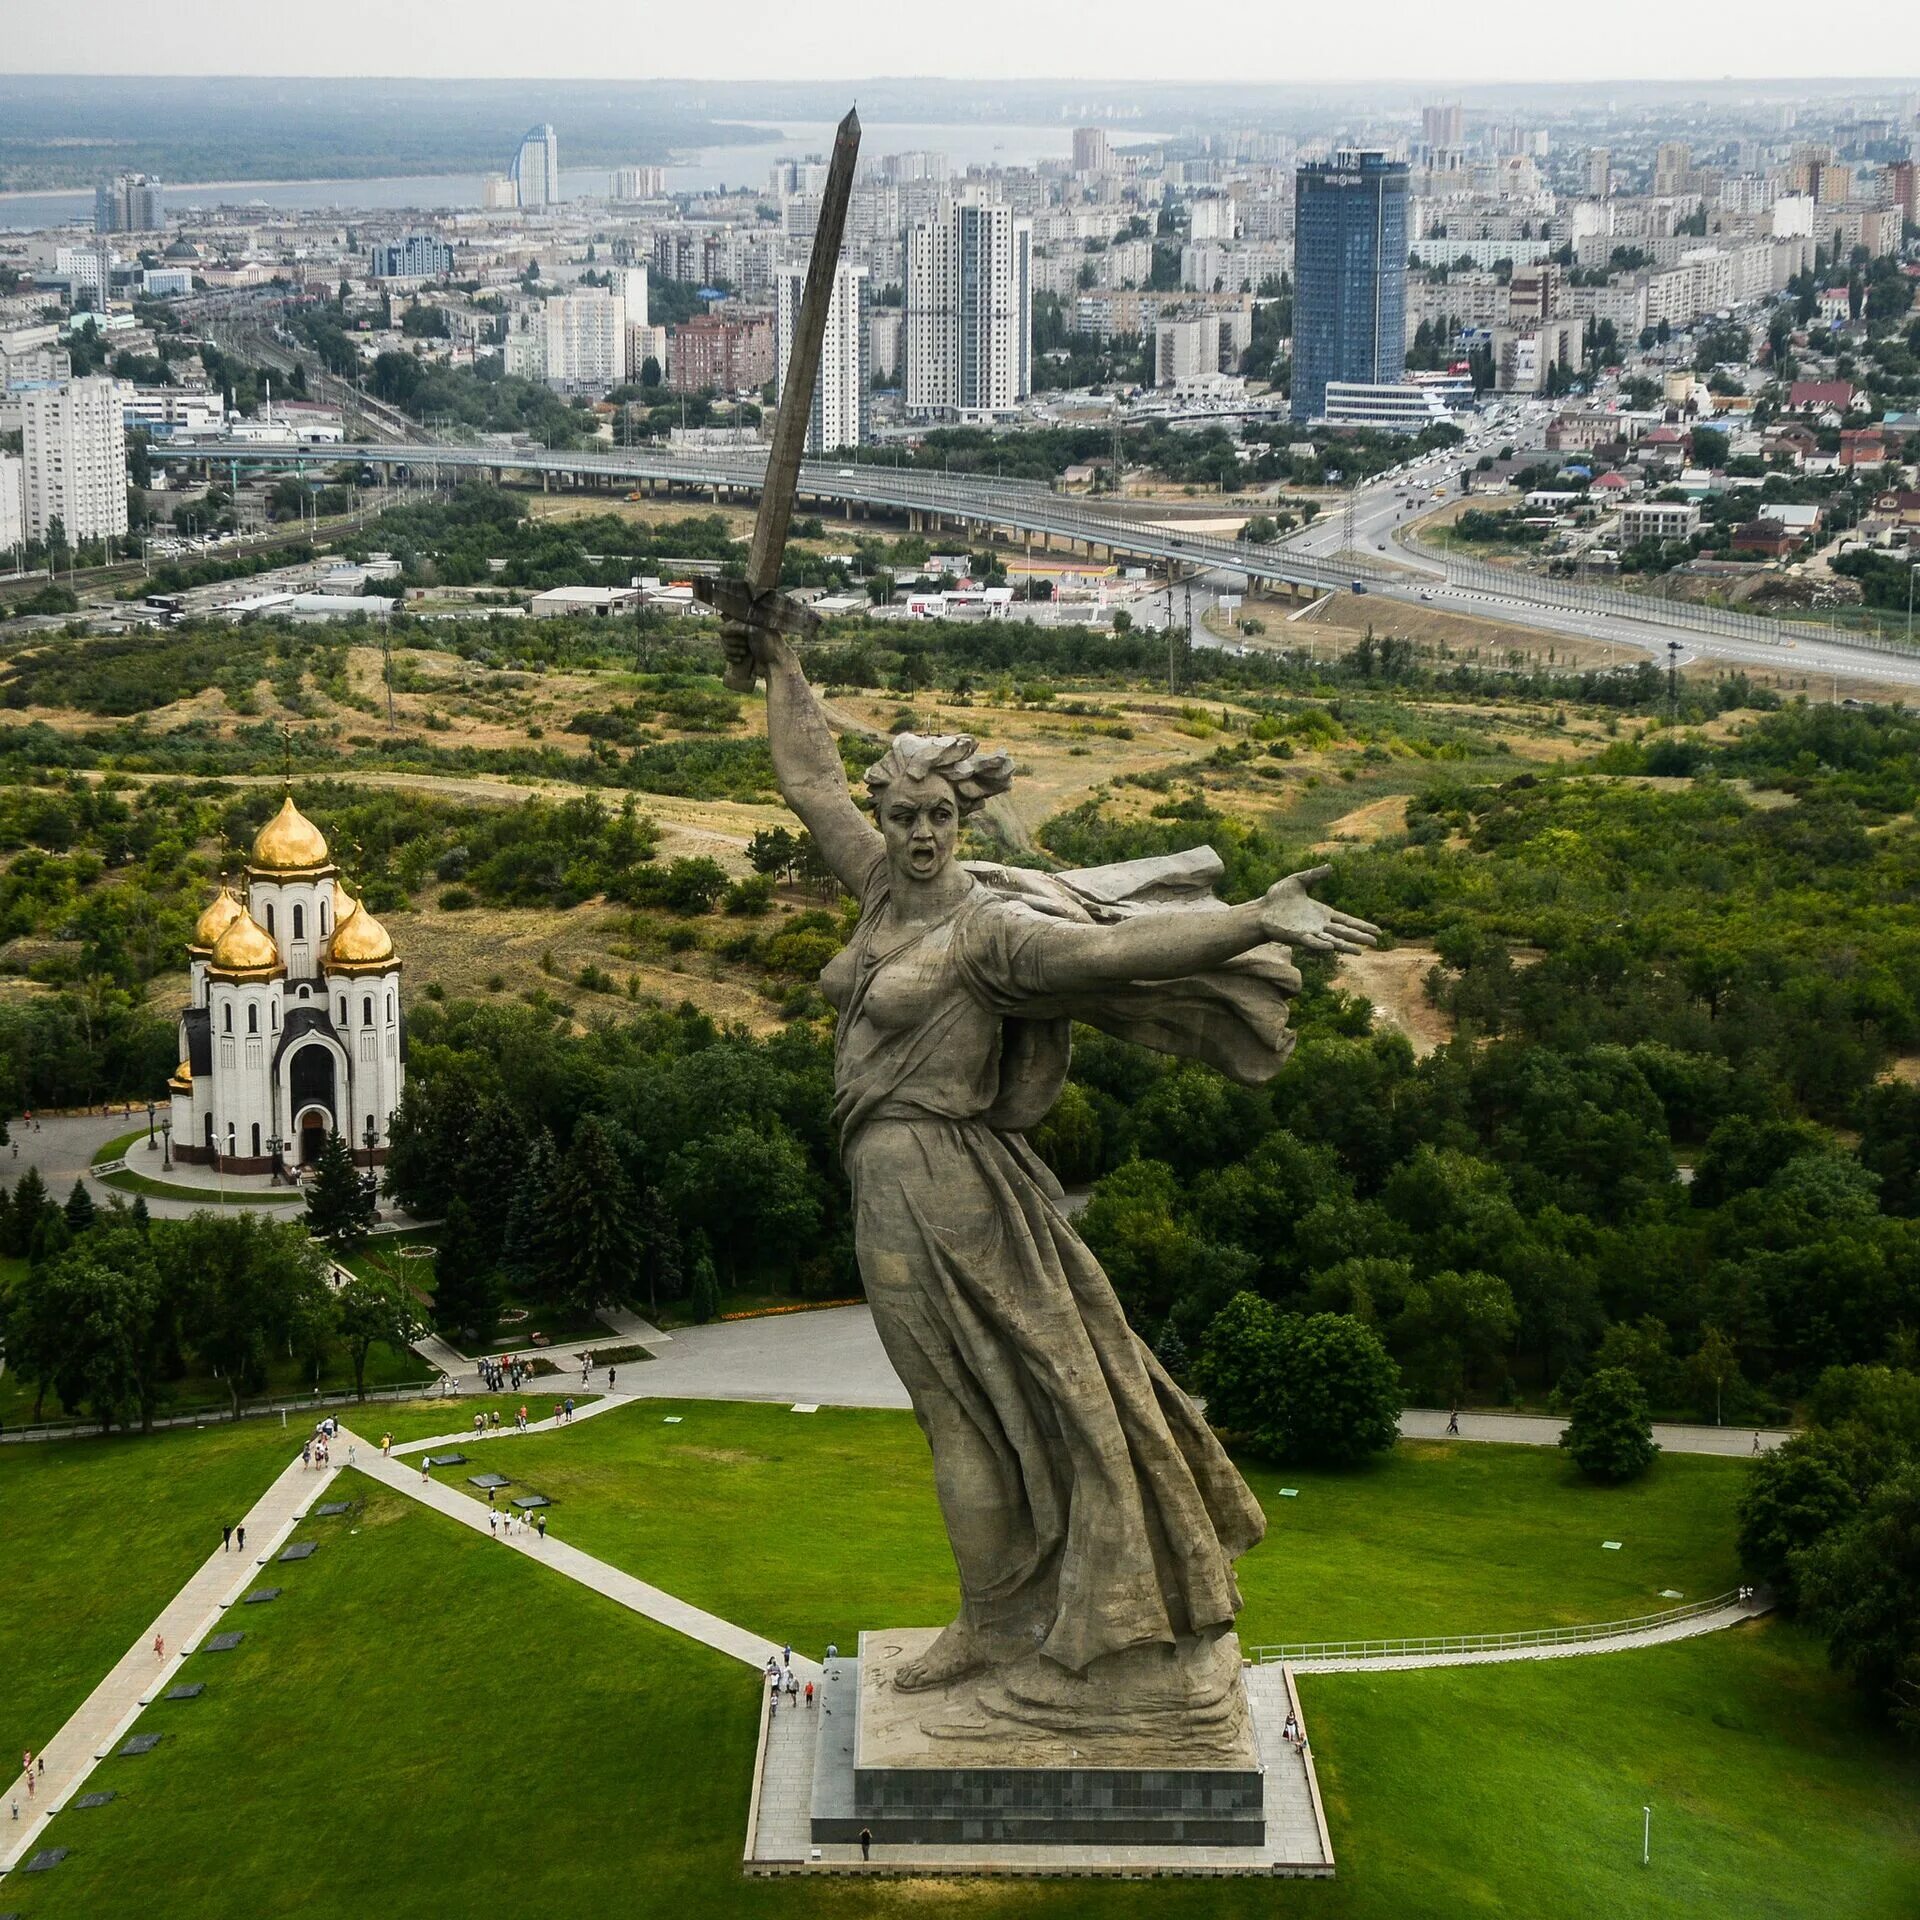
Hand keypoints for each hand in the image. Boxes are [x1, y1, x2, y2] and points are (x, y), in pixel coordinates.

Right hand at [720, 618, 791, 685]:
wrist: (776, 664)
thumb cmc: (769, 644)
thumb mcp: (753, 631)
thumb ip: (735, 627)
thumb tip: (719, 629)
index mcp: (746, 621)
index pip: (727, 623)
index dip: (731, 631)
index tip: (742, 636)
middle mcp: (743, 630)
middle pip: (723, 635)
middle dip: (732, 642)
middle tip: (746, 645)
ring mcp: (741, 642)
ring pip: (724, 645)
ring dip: (732, 651)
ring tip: (745, 653)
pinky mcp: (740, 654)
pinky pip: (727, 655)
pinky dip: (731, 658)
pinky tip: (740, 660)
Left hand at [1256, 866, 1380, 954]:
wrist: (1260, 909)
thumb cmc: (1277, 897)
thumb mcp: (1298, 881)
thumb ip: (1315, 875)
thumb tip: (1331, 866)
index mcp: (1322, 913)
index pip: (1347, 921)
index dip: (1361, 925)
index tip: (1377, 931)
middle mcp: (1319, 925)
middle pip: (1344, 932)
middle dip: (1360, 937)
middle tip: (1377, 943)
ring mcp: (1309, 932)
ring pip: (1332, 940)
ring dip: (1346, 946)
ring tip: (1361, 952)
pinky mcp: (1297, 937)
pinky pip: (1311, 942)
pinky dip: (1321, 944)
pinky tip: (1331, 946)